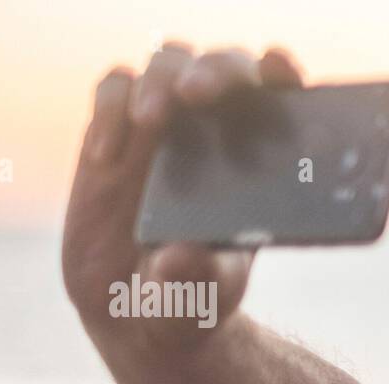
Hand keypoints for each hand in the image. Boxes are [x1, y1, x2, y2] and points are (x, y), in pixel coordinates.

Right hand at [62, 44, 303, 344]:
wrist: (142, 312)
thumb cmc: (195, 294)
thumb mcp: (206, 291)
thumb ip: (199, 273)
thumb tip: (182, 254)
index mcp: (262, 161)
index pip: (282, 99)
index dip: (282, 73)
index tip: (277, 69)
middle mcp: (216, 134)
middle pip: (223, 68)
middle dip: (216, 71)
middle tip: (198, 95)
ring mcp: (166, 129)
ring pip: (168, 66)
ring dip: (161, 80)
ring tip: (151, 120)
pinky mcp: (116, 135)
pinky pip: (112, 95)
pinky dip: (108, 111)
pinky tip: (106, 157)